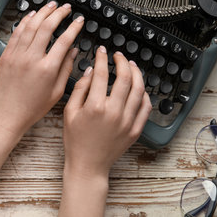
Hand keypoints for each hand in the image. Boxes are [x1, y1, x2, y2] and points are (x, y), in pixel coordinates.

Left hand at [0, 2, 83, 136]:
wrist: (8, 113)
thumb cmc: (32, 107)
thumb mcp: (56, 92)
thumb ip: (66, 69)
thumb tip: (73, 51)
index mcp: (47, 69)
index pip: (64, 40)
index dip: (74, 27)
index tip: (79, 21)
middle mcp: (31, 59)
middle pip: (47, 27)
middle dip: (59, 14)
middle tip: (66, 8)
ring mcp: (17, 55)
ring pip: (31, 26)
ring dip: (42, 13)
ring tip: (51, 6)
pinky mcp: (6, 55)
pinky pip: (16, 33)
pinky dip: (25, 21)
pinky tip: (32, 15)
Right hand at [63, 47, 151, 177]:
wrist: (88, 164)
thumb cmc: (76, 140)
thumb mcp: (70, 112)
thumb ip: (80, 89)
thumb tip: (91, 71)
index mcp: (96, 107)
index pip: (103, 74)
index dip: (102, 58)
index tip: (102, 52)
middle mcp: (114, 112)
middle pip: (125, 78)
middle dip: (123, 62)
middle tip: (119, 56)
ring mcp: (127, 121)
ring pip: (139, 90)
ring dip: (137, 74)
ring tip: (131, 66)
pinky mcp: (135, 129)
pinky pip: (146, 107)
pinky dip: (144, 94)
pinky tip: (139, 88)